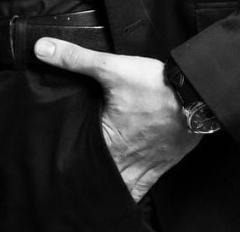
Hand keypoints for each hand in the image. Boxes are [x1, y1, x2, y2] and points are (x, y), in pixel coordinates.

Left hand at [34, 38, 200, 201]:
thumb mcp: (112, 67)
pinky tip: (126, 186)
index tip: (57, 163)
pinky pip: (142, 188)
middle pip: (99, 178)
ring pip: (120, 187)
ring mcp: (144, 167)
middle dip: (88, 175)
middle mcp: (124, 161)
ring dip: (110, 184)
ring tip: (97, 181)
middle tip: (74, 176)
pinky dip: (132, 191)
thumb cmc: (155, 87)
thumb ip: (75, 58)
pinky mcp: (162, 166)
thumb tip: (42, 48)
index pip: (78, 159)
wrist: (197, 99)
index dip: (66, 162)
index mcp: (106, 141)